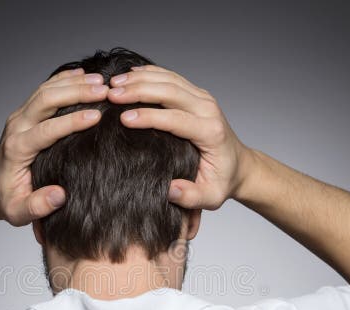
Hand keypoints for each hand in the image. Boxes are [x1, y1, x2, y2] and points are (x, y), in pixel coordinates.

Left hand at [0, 67, 109, 225]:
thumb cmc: (8, 201)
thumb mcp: (19, 213)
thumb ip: (37, 206)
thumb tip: (60, 195)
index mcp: (17, 148)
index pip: (47, 129)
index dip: (72, 121)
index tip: (96, 116)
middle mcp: (17, 126)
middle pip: (46, 98)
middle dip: (76, 92)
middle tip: (104, 90)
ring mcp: (20, 116)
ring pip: (46, 89)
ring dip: (74, 82)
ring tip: (101, 81)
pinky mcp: (26, 112)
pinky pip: (45, 89)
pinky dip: (64, 79)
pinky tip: (84, 75)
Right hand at [106, 64, 250, 209]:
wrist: (238, 165)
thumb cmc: (221, 181)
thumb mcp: (210, 197)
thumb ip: (191, 197)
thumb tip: (169, 189)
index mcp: (210, 132)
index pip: (176, 119)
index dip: (149, 117)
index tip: (123, 119)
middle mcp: (208, 110)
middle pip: (171, 91)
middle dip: (139, 91)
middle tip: (112, 94)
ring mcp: (202, 98)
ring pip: (169, 79)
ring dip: (140, 79)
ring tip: (114, 84)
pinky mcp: (196, 94)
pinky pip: (171, 77)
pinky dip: (149, 73)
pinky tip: (129, 75)